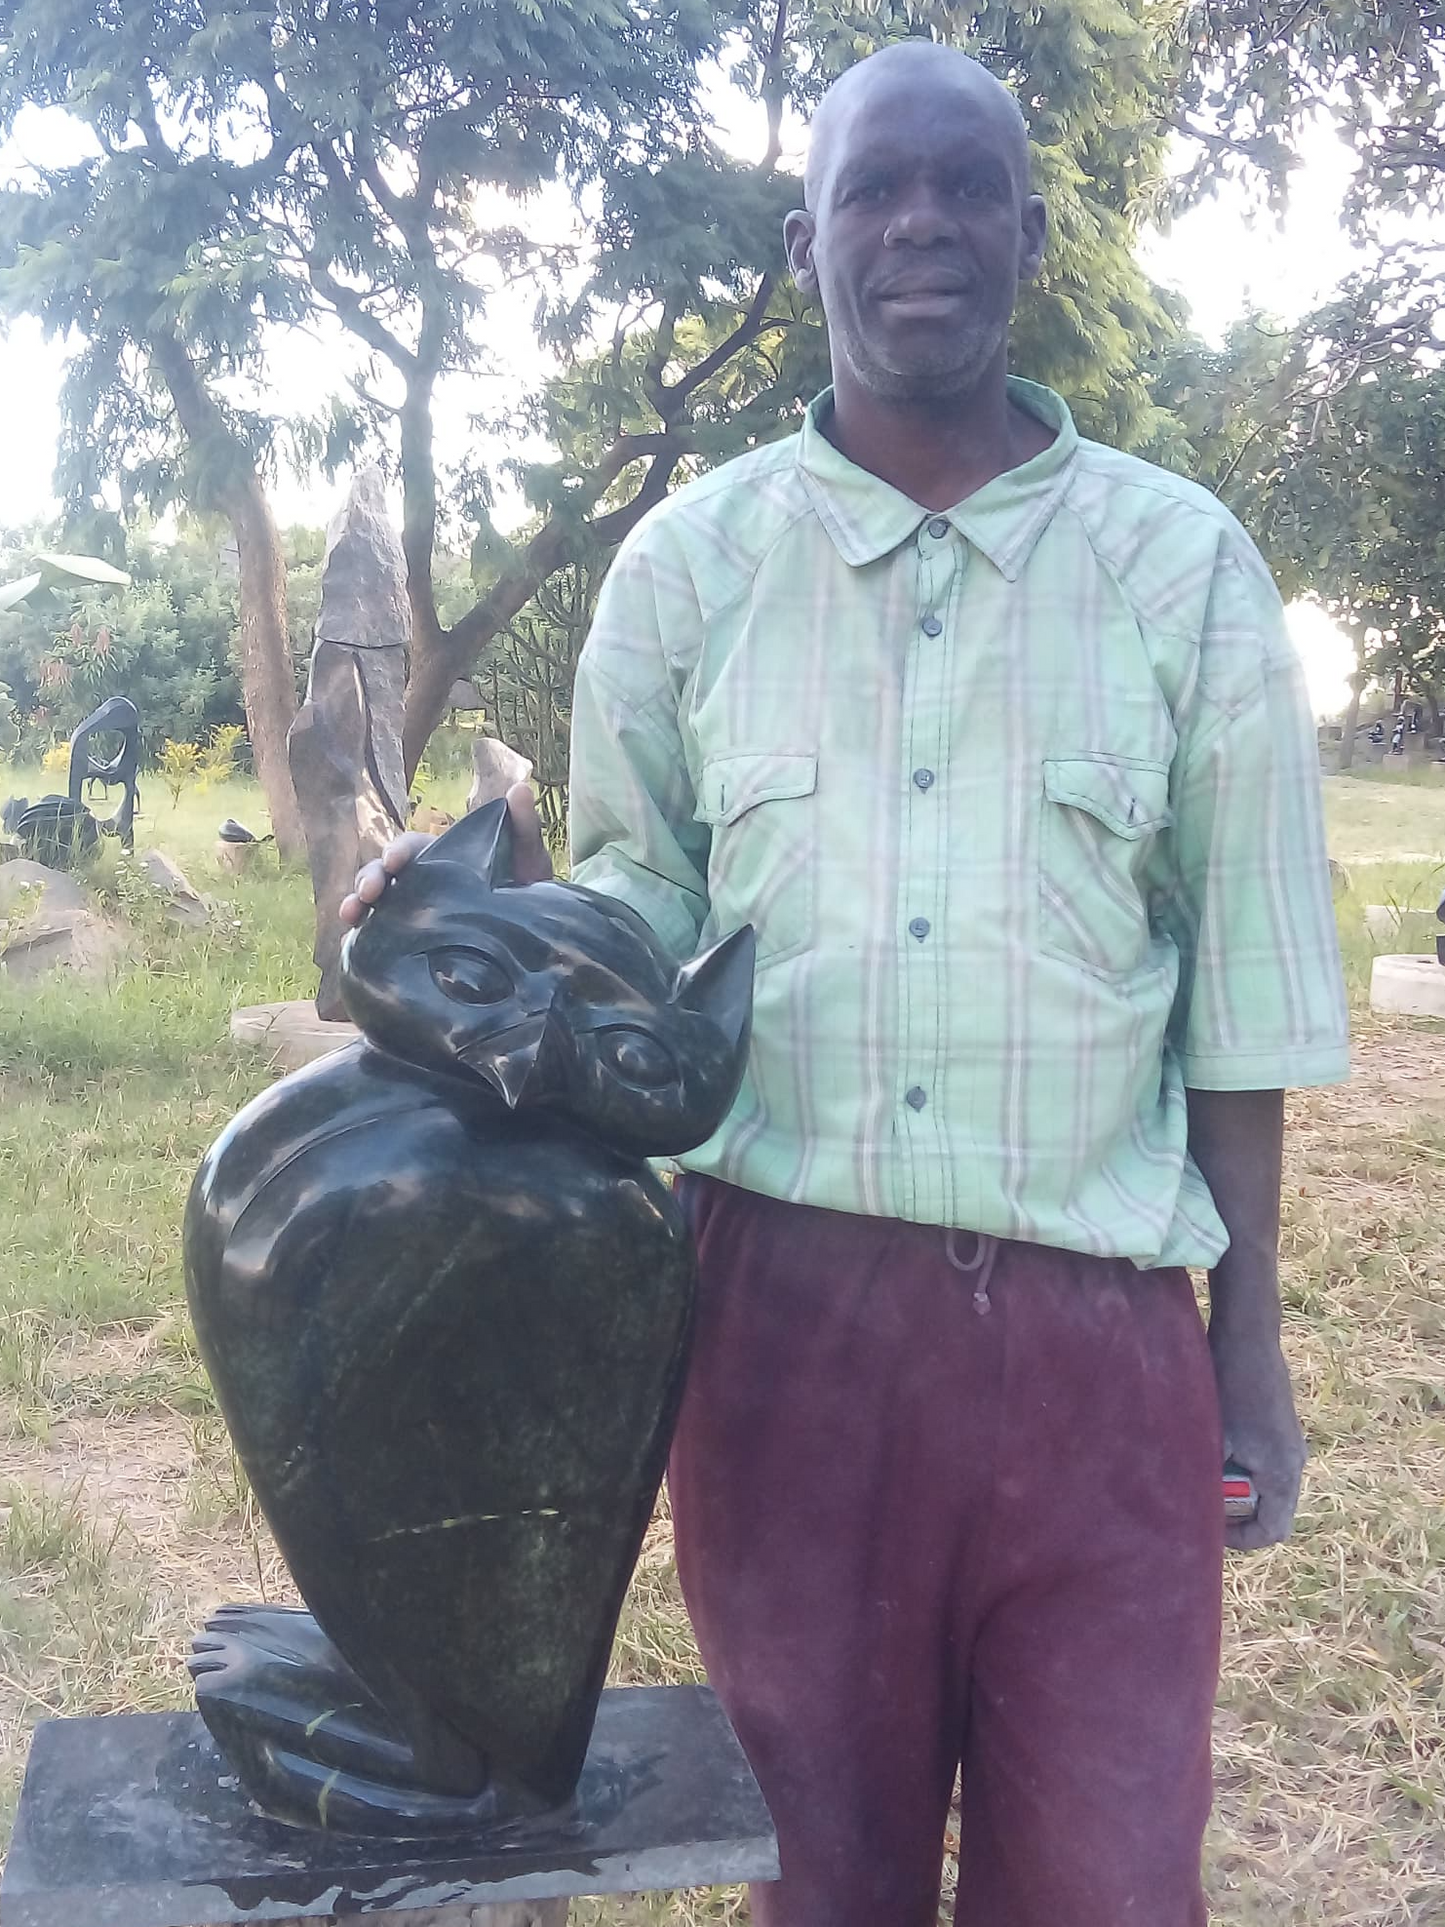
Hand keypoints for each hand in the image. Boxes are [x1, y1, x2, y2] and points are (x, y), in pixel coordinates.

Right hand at [338, 783, 552, 926]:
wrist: (535, 936)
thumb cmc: (525, 890)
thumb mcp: (528, 858)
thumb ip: (523, 826)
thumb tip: (519, 789)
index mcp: (441, 856)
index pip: (411, 847)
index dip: (398, 850)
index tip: (395, 860)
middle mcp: (421, 879)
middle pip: (384, 872)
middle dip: (370, 877)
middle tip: (367, 894)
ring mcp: (412, 908)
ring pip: (375, 900)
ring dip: (357, 903)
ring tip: (350, 916)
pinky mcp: (409, 937)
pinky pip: (379, 933)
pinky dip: (361, 935)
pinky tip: (351, 942)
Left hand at [1209, 1324, 1305, 1551]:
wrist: (1248, 1335)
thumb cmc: (1229, 1385)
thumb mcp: (1213, 1438)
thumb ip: (1208, 1476)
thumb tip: (1189, 1504)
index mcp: (1284, 1473)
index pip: (1273, 1531)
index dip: (1241, 1539)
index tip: (1209, 1529)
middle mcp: (1295, 1462)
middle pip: (1271, 1511)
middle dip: (1236, 1512)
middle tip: (1202, 1500)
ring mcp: (1290, 1443)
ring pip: (1266, 1486)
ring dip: (1236, 1486)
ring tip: (1204, 1471)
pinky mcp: (1280, 1427)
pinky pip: (1264, 1463)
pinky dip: (1241, 1465)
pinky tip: (1214, 1446)